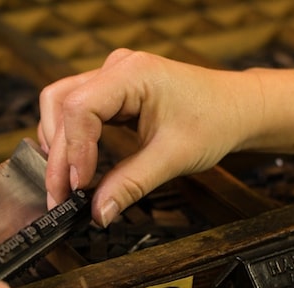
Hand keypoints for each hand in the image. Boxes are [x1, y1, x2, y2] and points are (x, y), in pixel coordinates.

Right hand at [38, 48, 261, 225]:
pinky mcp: (111, 93)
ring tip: (64, 185)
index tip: (78, 186)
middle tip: (60, 198)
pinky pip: (76, 112)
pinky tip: (75, 167)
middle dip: (58, 156)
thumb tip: (98, 213)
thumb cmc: (215, 120)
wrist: (236, 109)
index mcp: (133, 73)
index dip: (73, 150)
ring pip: (61, 107)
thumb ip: (131, 185)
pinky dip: (70, 141)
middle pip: (61, 106)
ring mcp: (111, 78)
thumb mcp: (173, 158)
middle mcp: (116, 69)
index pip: (80, 107)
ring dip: (57, 147)